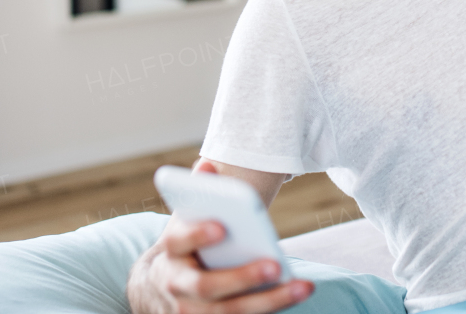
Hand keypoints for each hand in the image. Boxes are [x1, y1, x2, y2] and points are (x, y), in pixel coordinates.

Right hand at [127, 163, 313, 313]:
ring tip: (303, 286)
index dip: (197, 235)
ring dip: (269, 302)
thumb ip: (197, 193)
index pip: (178, 243)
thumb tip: (207, 166)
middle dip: (242, 277)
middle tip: (275, 264)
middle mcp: (177, 288)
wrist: (162, 288)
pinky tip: (296, 296)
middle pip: (208, 287)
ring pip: (230, 313)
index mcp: (170, 254)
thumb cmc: (186, 246)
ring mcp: (193, 313)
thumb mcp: (186, 218)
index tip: (222, 227)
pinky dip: (270, 311)